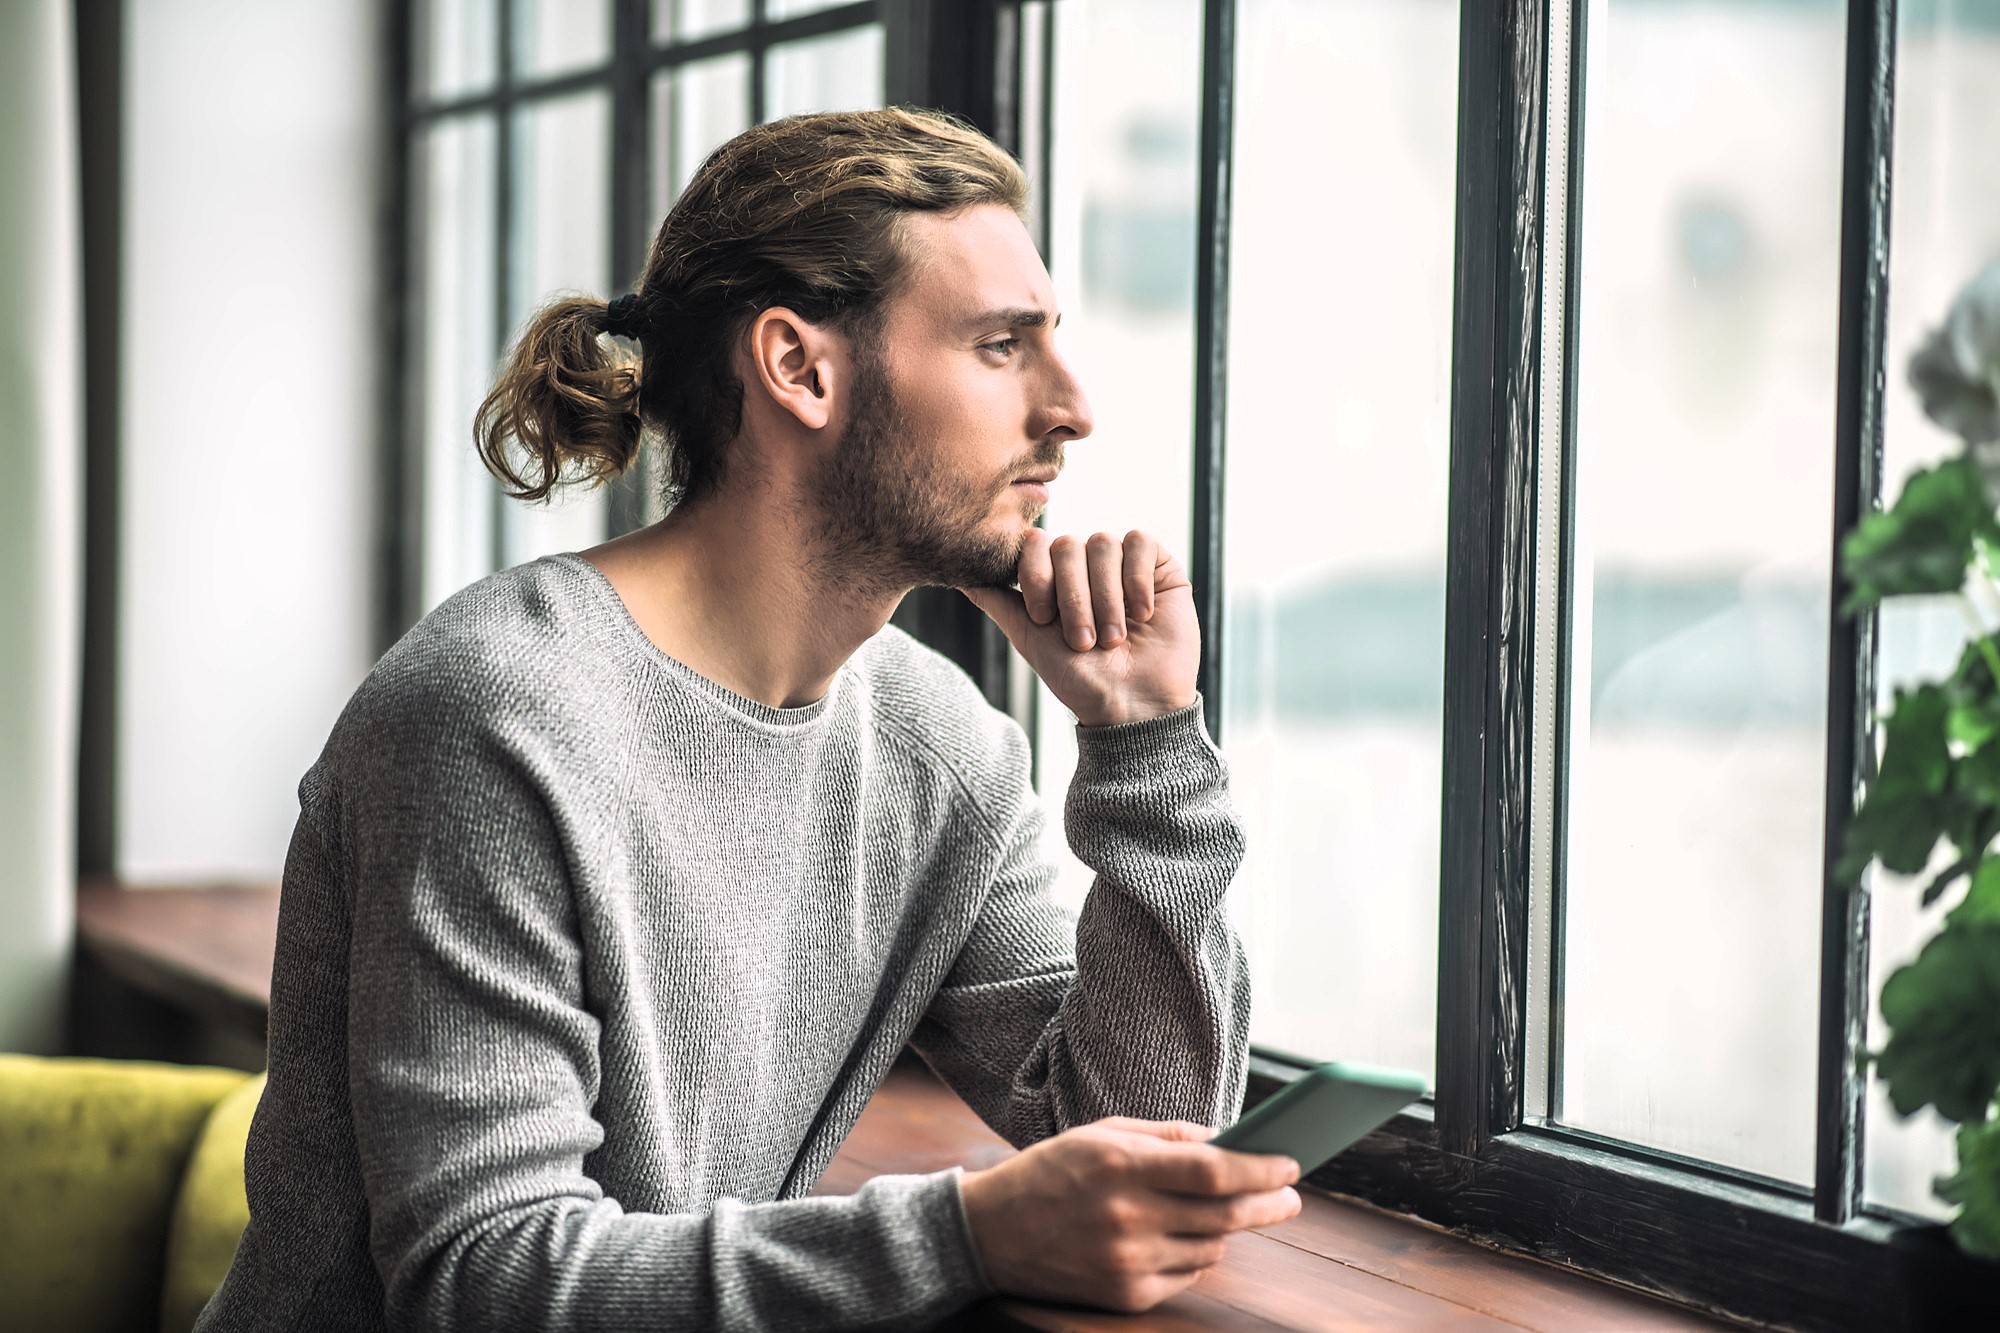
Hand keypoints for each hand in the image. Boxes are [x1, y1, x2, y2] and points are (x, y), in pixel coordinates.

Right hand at [957, 1117, 1300, 1312]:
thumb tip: (1227, 1139)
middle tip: (1291, 1197)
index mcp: (1123, 1166)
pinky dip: (1192, 1256)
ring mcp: (1127, 1262)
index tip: (1290, 1164)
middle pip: (1225, 1215)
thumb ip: (1166, 1136)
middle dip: (1267, 1204)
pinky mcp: (1124, 1295)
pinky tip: (1176, 1238)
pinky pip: (1184, 1276)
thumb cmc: (1051, 1172)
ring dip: (1224, 1231)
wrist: (989, 1232)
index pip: (1214, 1169)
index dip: (1260, 1169)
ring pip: (1211, 1250)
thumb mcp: (1102, 1134)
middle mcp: (1128, 1217)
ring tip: (1219, 1212)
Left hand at [961, 529, 1198, 726]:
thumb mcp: (1029, 639)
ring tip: (1113, 640)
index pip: (1034, 544)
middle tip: (1082, 641)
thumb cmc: (1080, 680)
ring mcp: (1123, 563)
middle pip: (1068, 545)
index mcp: (1054, 578)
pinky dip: (1136, 580)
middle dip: (1072, 597)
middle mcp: (1087, 565)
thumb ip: (997, 602)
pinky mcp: (1159, 566)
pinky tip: (1141, 614)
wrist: (1132, 706)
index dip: (1036, 576)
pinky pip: (1141, 542)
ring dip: (1106, 598)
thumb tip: (959, 575)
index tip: (1043, 619)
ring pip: (1103, 543)